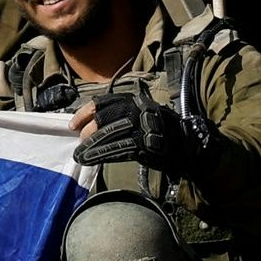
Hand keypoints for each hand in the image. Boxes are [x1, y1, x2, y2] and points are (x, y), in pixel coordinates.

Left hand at [76, 84, 203, 175]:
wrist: (187, 144)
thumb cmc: (161, 132)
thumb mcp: (140, 116)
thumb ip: (120, 117)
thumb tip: (93, 126)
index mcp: (134, 101)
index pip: (103, 103)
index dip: (85, 113)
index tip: (74, 124)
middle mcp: (137, 110)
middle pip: (103, 118)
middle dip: (88, 132)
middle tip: (80, 143)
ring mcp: (141, 127)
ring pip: (108, 135)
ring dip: (91, 147)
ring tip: (80, 155)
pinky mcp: (144, 144)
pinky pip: (117, 149)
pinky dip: (101, 155)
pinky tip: (90, 159)